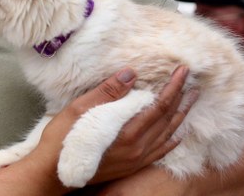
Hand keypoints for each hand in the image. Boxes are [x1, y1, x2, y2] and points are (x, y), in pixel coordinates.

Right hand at [30, 66, 190, 191]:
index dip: (173, 87)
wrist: (52, 173)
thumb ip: (108, 92)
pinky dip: (171, 139)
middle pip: (167, 119)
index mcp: (127, 133)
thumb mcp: (80, 109)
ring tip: (190, 100)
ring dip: (180, 115)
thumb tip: (130, 73)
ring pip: (167, 135)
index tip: (183, 71)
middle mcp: (137, 148)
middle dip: (181, 98)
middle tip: (192, 81)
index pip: (159, 105)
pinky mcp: (131, 167)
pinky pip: (160, 152)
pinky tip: (177, 134)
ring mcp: (136, 160)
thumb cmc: (62, 139)